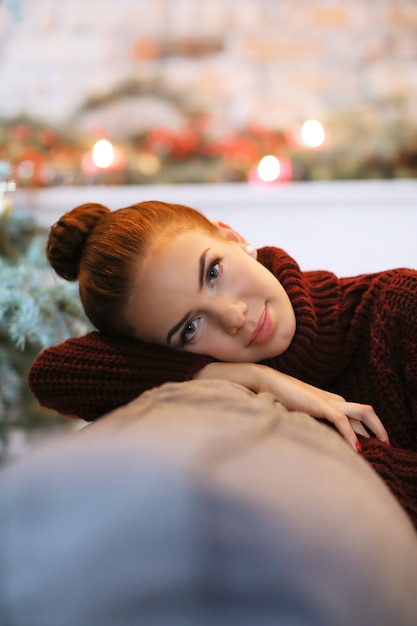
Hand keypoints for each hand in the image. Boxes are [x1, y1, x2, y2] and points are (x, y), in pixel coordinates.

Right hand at [195, 362, 389, 451]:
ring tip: (382, 445)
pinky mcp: (319, 405)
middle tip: (385, 445)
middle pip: (365, 411)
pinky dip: (350, 434)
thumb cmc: (277, 397)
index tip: (375, 444)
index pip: (356, 414)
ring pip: (362, 411)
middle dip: (378, 428)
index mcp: (328, 401)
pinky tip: (356, 448)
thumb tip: (315, 436)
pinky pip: (342, 420)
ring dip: (375, 428)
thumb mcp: (297, 411)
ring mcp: (327, 401)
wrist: (264, 381)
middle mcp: (332, 400)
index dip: (368, 428)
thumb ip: (308, 420)